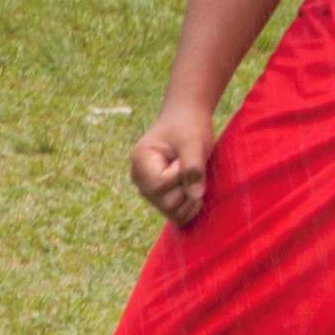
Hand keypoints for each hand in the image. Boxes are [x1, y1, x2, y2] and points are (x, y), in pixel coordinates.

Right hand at [129, 100, 218, 225]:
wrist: (187, 119)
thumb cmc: (189, 126)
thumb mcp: (193, 142)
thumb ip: (193, 168)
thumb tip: (195, 197)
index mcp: (140, 161)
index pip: (159, 186)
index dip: (179, 177)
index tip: (184, 158)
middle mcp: (139, 179)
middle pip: (165, 203)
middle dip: (186, 189)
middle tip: (192, 167)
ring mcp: (149, 190)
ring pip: (172, 212)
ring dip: (190, 199)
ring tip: (194, 176)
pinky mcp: (161, 197)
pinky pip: (176, 216)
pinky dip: (190, 208)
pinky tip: (195, 189)